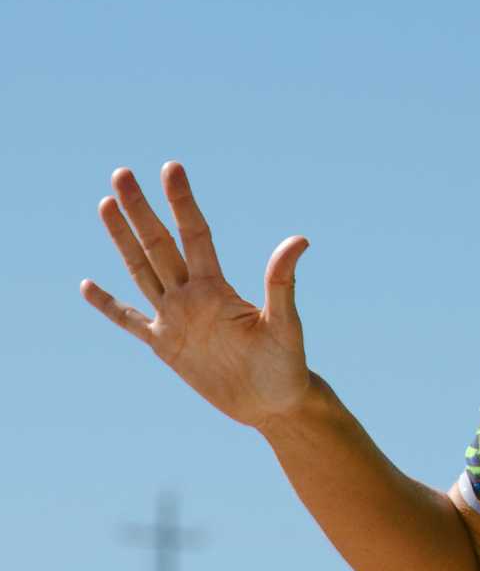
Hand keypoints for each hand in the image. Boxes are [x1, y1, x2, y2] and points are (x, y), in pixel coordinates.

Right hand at [81, 161, 313, 429]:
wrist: (274, 402)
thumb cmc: (286, 363)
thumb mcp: (284, 322)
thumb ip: (282, 281)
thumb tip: (300, 239)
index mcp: (217, 287)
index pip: (195, 234)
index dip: (182, 202)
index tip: (171, 168)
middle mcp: (192, 296)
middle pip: (159, 245)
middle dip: (141, 210)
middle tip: (122, 173)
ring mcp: (176, 319)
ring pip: (141, 271)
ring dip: (123, 240)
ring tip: (106, 204)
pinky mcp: (166, 346)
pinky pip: (130, 321)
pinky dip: (109, 306)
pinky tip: (88, 284)